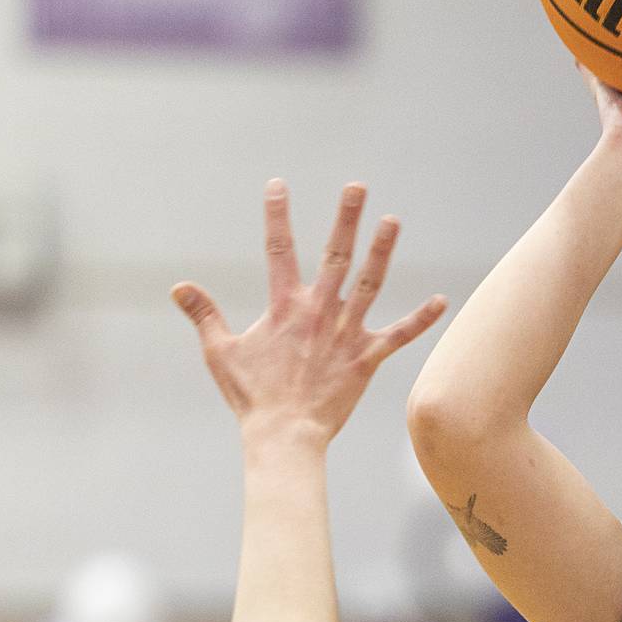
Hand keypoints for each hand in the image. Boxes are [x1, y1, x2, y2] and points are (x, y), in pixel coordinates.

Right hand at [173, 182, 446, 444]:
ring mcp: (345, 334)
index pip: (278, 250)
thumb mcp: (221, 353)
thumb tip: (179, 287)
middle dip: (346, 219)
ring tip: (393, 221)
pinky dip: (420, 319)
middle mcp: (319, 312)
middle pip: (334, 255)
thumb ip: (204, 315)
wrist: (285, 436)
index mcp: (284, 308)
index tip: (278, 185)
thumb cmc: (252, 398)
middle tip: (357, 187)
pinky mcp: (366, 359)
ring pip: (369, 284)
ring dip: (382, 251)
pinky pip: (398, 336)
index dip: (277, 216)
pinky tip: (442, 301)